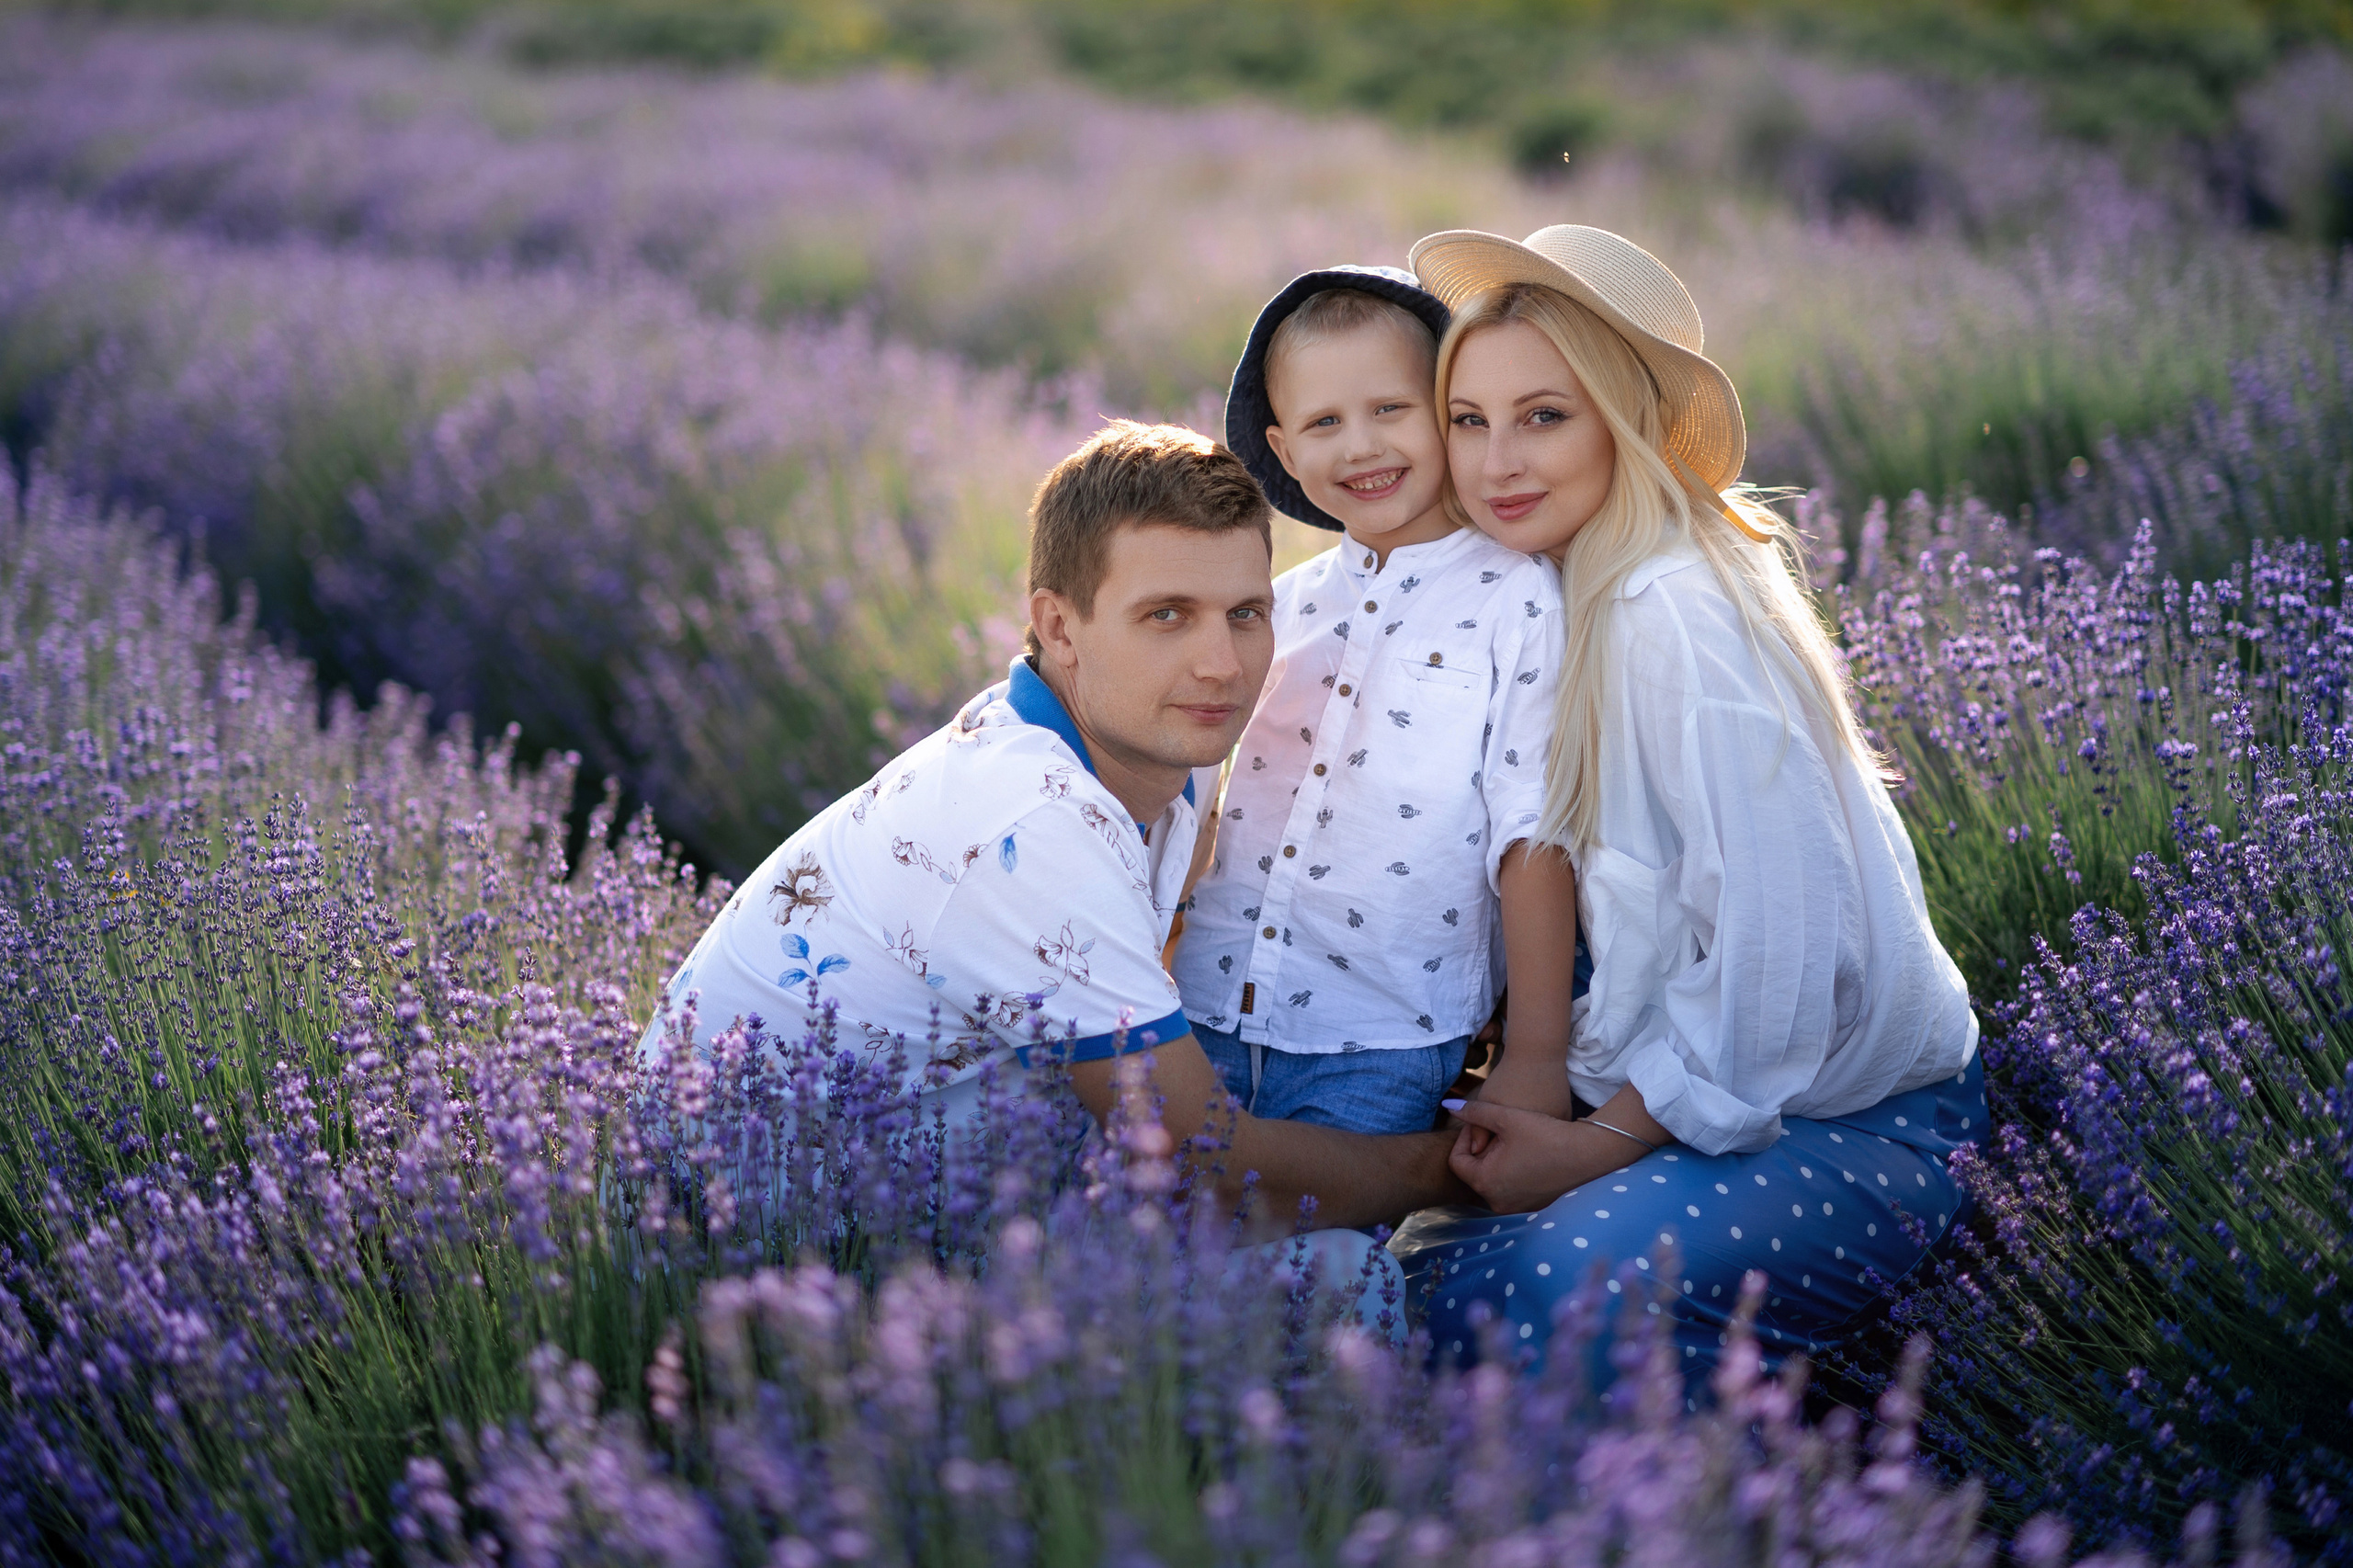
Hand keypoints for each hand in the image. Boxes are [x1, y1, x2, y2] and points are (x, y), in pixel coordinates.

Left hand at [1442, 1098, 1584, 1214]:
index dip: (1464, 1138)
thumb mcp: (1505, 1116)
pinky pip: (1510, 1188)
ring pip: (1492, 1179)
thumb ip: (1473, 1112)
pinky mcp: (1532, 1205)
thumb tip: (1447, 1106)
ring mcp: (1515, 1207)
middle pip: (1474, 1172)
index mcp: (1485, 1182)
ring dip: (1495, 1161)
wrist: (1586, 1153)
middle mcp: (1496, 1201)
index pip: (1456, 1161)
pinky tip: (1527, 1153)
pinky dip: (1511, 1172)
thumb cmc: (1544, 1133)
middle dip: (1481, 1150)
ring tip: (1512, 1140)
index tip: (1482, 1124)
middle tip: (1498, 1131)